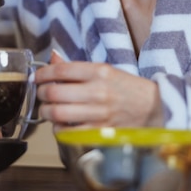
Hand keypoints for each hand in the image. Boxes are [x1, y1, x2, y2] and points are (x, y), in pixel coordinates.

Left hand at [34, 50, 163, 131]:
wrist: (154, 108)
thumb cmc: (127, 88)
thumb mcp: (104, 70)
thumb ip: (76, 67)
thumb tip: (52, 58)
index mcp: (99, 71)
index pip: (61, 70)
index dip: (42, 73)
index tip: (36, 77)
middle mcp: (98, 91)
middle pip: (55, 92)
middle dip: (41, 93)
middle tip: (41, 94)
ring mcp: (99, 113)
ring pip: (58, 113)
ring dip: (46, 112)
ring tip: (47, 109)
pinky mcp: (100, 132)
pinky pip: (69, 132)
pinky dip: (58, 129)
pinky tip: (61, 124)